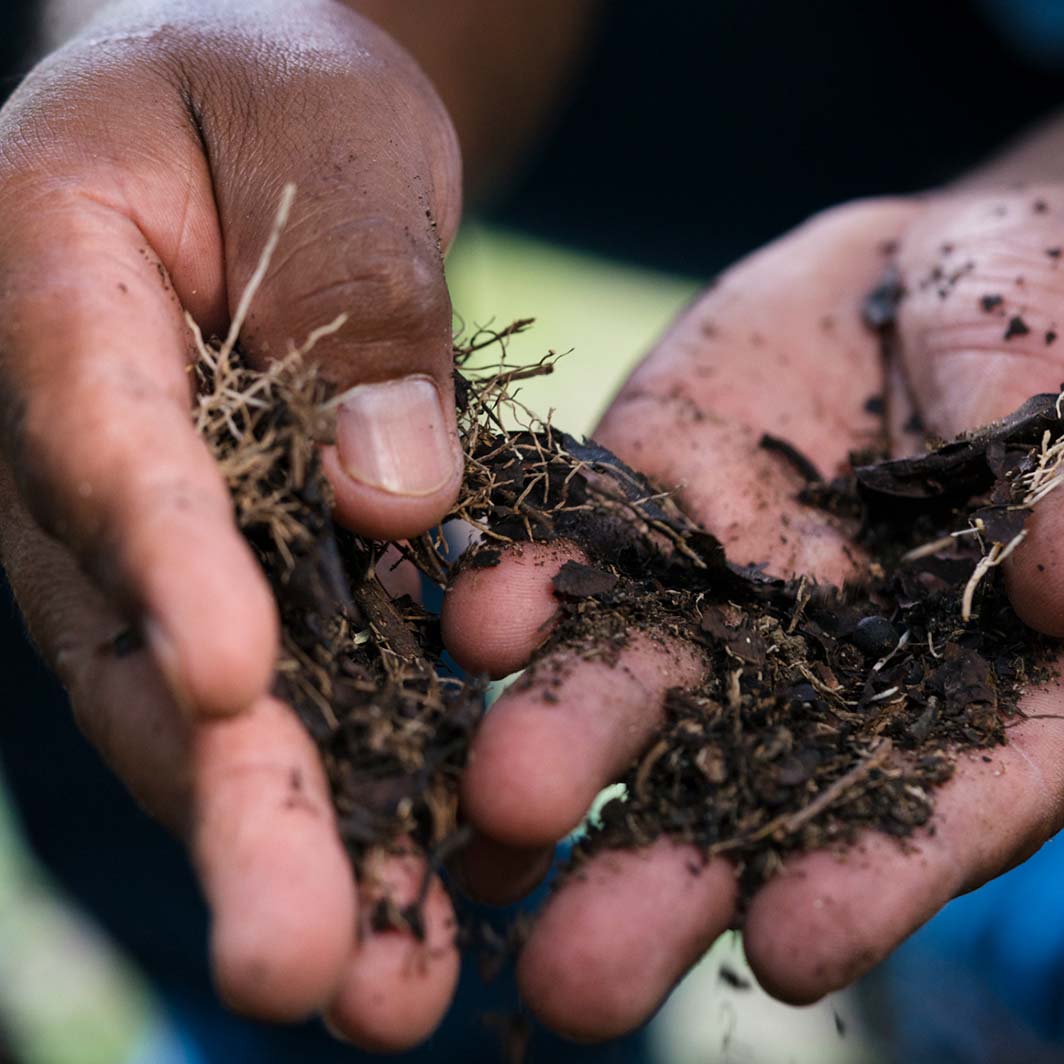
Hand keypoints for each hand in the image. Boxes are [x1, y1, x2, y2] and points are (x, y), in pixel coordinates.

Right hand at [0, 0, 465, 1047]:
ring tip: (381, 1001)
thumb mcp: (322, 133)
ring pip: (224, 712)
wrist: (270, 135)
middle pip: (150, 644)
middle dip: (231, 807)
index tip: (235, 683)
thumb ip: (350, 290)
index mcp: (60, 300)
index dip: (162, 565)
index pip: (102, 444)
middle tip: (295, 968)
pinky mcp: (266, 572)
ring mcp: (173, 539)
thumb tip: (395, 493)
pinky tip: (441, 897)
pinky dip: (376, 790)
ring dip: (309, 853)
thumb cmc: (274, 90)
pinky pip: (313, 688)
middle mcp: (94, 458)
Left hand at [443, 192, 1063, 1037]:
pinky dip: (529, 586)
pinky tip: (473, 628)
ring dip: (557, 749)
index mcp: (964, 673)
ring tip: (491, 820)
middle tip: (575, 981)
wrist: (937, 272)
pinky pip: (579, 543)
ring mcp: (718, 580)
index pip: (930, 801)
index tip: (789, 951)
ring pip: (633, 679)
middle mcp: (820, 658)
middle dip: (660, 876)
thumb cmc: (1047, 332)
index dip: (869, 878)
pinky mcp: (643, 493)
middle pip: (743, 781)